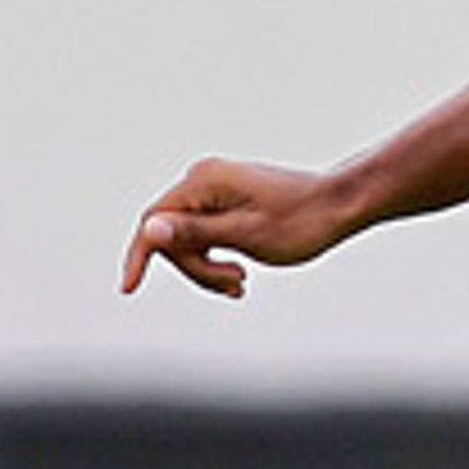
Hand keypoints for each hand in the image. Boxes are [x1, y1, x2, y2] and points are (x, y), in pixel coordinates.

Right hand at [119, 159, 346, 298]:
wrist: (339, 205)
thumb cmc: (300, 221)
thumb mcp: (246, 234)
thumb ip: (195, 232)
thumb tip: (150, 230)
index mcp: (204, 183)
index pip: (153, 222)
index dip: (139, 257)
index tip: (128, 289)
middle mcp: (204, 180)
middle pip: (172, 235)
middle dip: (196, 269)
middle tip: (234, 287)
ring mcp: (215, 189)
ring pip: (190, 239)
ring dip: (209, 268)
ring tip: (241, 285)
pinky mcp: (227, 200)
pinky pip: (206, 234)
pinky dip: (218, 258)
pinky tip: (240, 276)